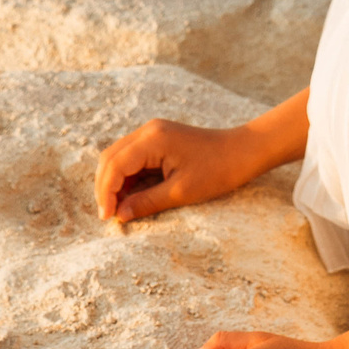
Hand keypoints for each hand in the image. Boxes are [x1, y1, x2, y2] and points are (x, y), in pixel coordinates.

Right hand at [94, 117, 261, 223]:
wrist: (243, 152)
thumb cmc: (217, 170)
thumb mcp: (181, 192)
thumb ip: (146, 202)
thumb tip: (120, 216)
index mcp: (152, 140)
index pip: (114, 165)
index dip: (106, 193)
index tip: (107, 218)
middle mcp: (148, 131)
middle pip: (110, 158)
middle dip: (105, 187)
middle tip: (108, 215)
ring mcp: (153, 133)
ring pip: (119, 157)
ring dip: (115, 182)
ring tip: (119, 209)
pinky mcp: (159, 139)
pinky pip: (133, 158)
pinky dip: (128, 177)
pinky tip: (131, 196)